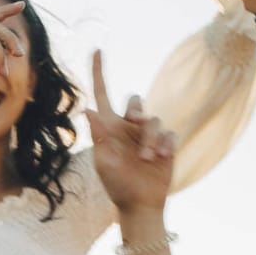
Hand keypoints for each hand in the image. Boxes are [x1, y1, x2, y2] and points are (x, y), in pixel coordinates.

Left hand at [85, 52, 174, 213]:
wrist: (141, 204)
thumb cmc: (118, 186)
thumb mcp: (105, 161)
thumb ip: (99, 135)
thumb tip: (87, 109)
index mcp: (109, 129)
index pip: (102, 95)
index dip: (99, 73)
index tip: (97, 50)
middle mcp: (128, 128)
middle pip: (135, 101)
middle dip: (137, 111)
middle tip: (134, 123)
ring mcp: (147, 135)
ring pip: (153, 119)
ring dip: (150, 138)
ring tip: (148, 158)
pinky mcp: (165, 143)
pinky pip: (168, 132)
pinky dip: (165, 143)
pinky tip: (160, 158)